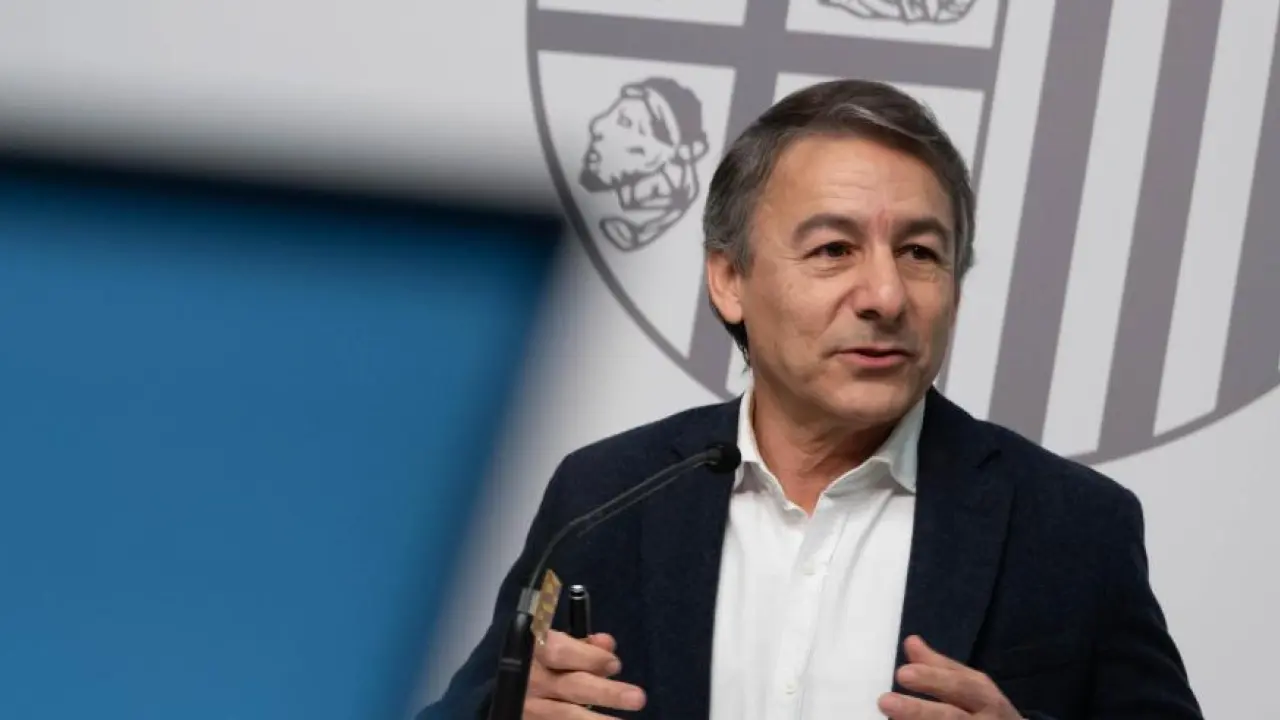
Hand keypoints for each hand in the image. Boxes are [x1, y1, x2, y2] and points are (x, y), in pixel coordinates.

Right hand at [524, 630, 646, 718]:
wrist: (496, 688)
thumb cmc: (533, 659)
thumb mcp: (552, 643)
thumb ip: (582, 645)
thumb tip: (608, 644)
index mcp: (535, 650)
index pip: (561, 652)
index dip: (590, 658)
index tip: (614, 665)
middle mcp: (530, 680)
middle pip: (571, 687)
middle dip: (606, 692)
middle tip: (637, 698)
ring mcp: (528, 706)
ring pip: (565, 715)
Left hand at [877, 636, 1021, 719]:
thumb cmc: (988, 712)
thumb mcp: (973, 687)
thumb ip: (941, 668)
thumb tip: (911, 642)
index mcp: (986, 699)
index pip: (960, 686)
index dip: (932, 679)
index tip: (902, 673)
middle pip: (951, 718)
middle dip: (918, 711)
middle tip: (885, 702)